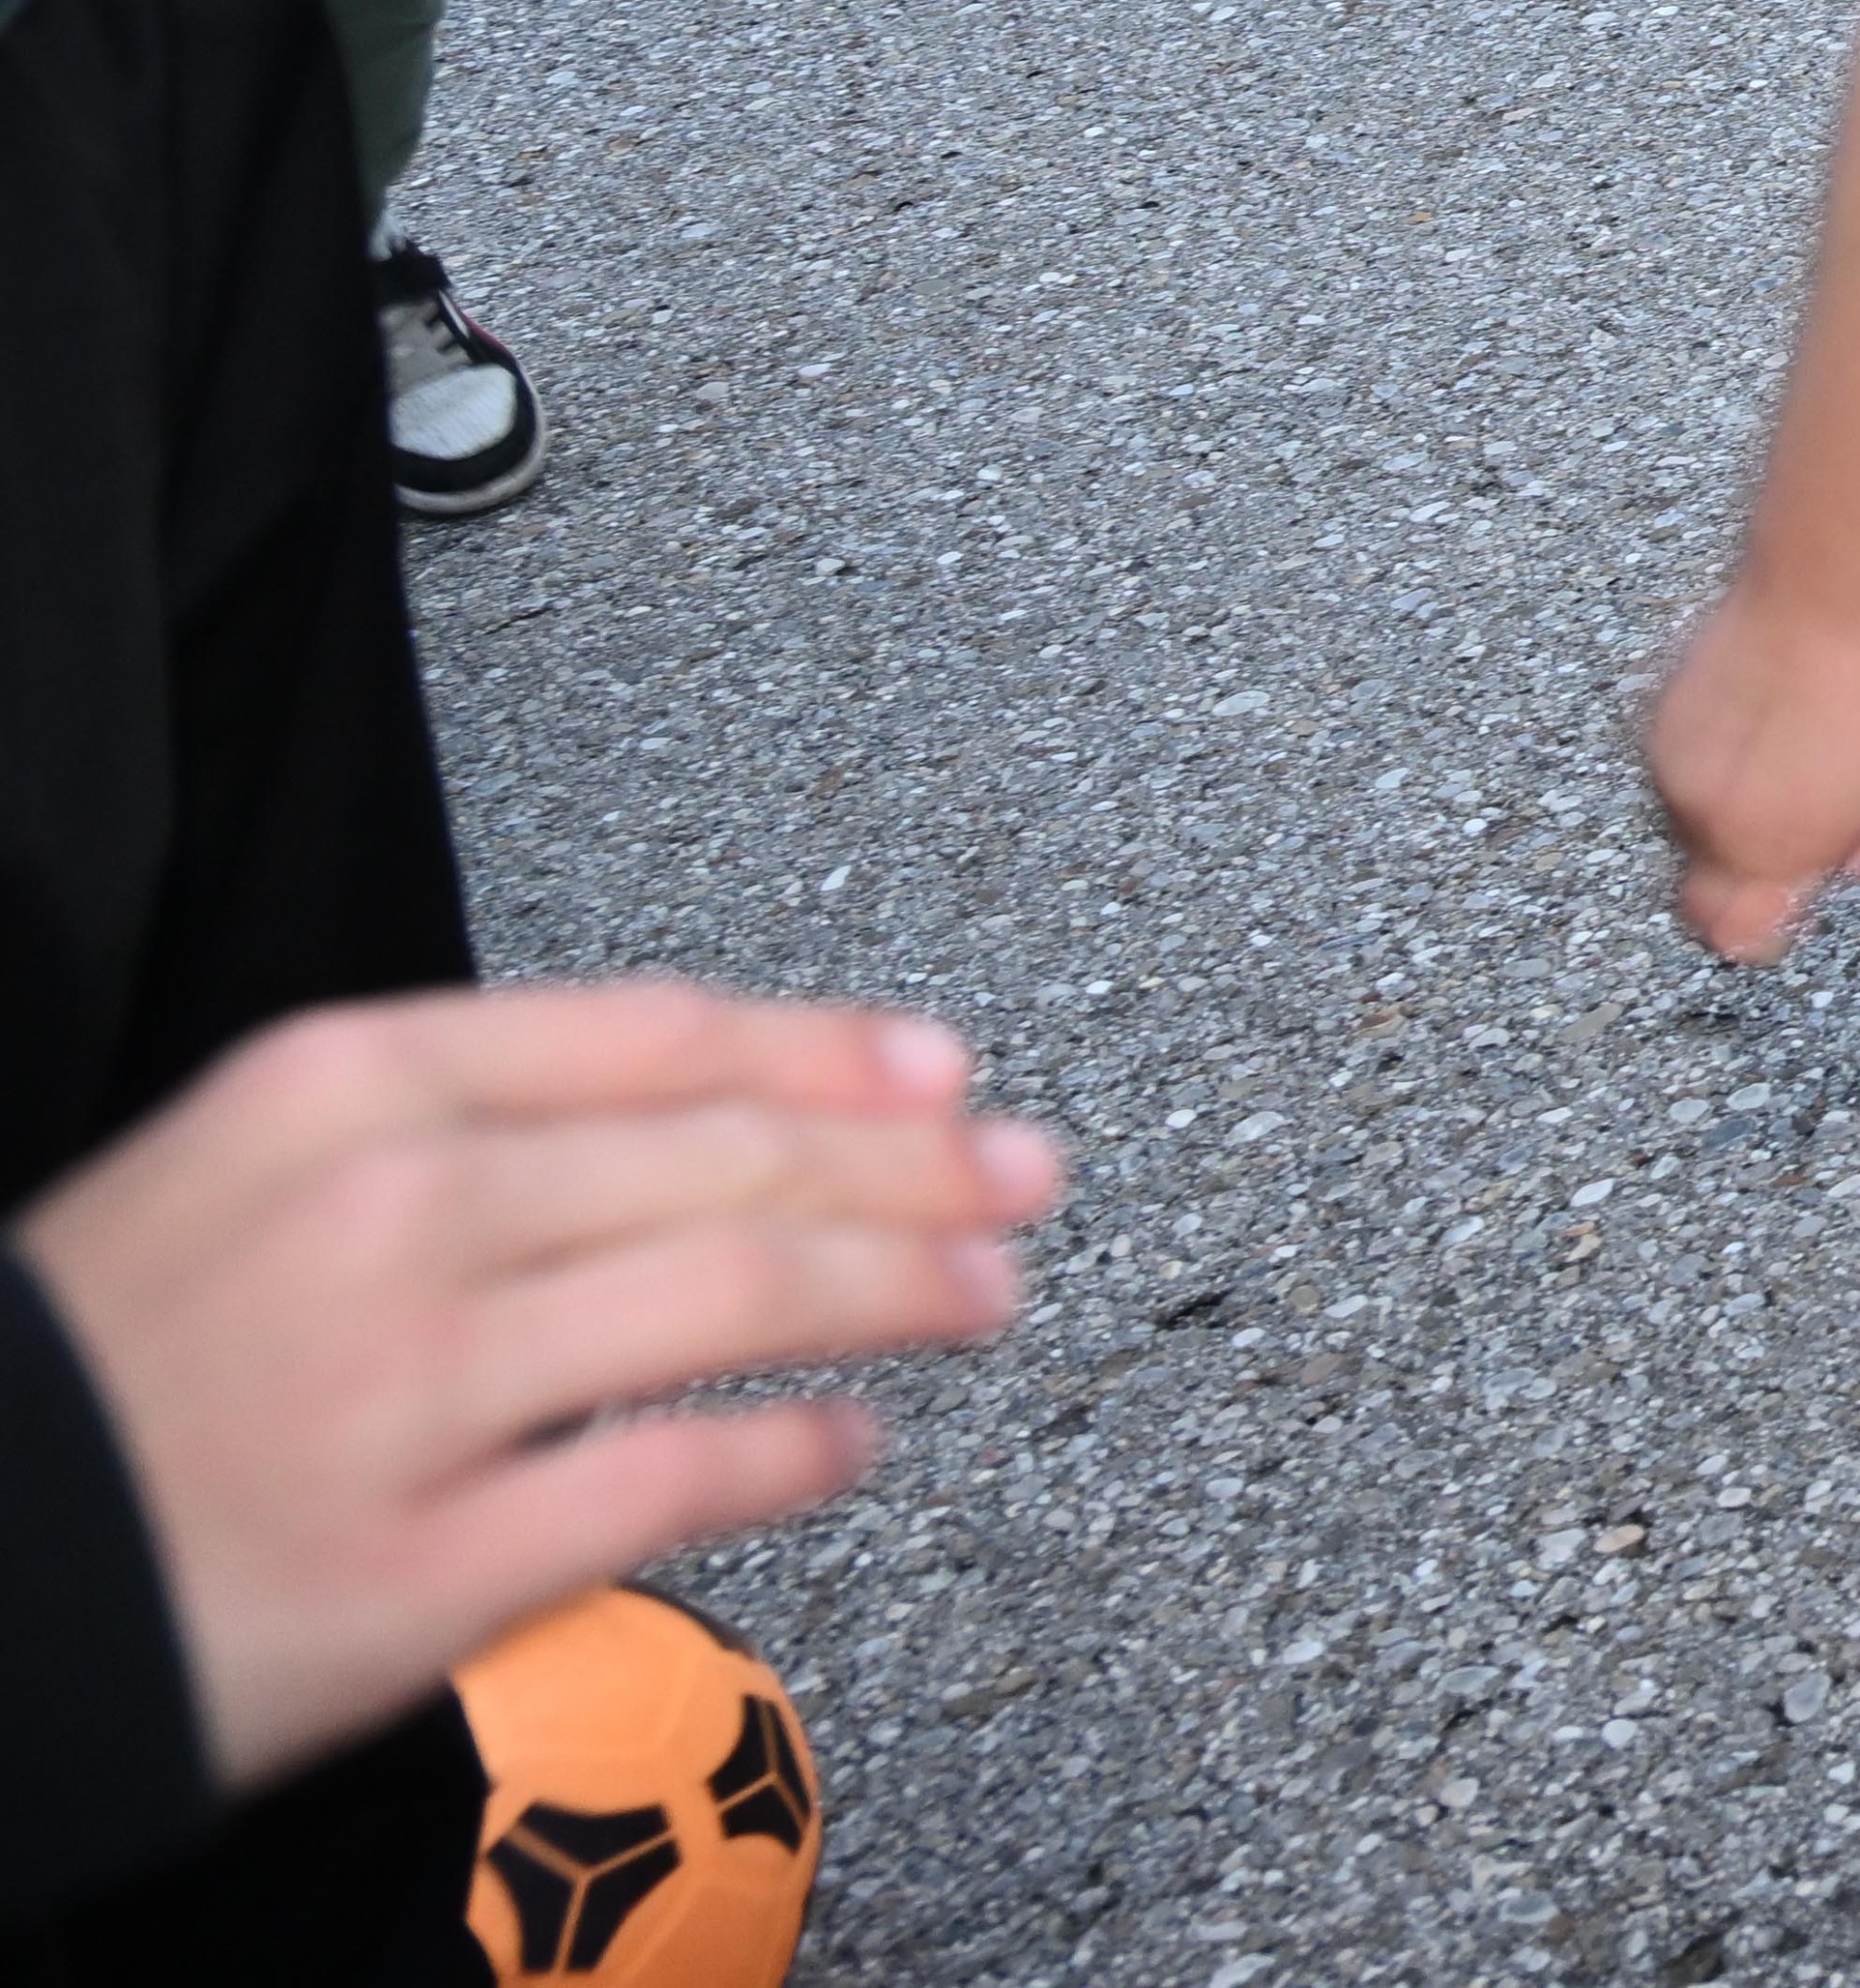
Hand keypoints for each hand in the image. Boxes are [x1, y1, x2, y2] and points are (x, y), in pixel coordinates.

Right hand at [12, 983, 1053, 1796]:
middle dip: (914, 1164)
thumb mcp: (241, 1178)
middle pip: (730, 1159)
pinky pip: (667, 1485)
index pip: (660, 1040)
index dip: (833, 1049)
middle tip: (1023, 1175)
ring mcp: (410, 1388)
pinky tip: (857, 1443)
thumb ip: (453, 1135)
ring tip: (984, 1293)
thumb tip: (692, 1117)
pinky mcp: (418, 1563)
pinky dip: (795, 1455)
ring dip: (897, 1289)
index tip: (943, 1067)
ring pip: (737, 1298)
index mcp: (343, 1091)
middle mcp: (391, 1215)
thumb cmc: (93, 1374)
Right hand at [1647, 574, 1859, 960]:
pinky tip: (1753, 731)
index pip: (1734, 932)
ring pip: (1687, 830)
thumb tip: (1853, 866)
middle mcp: (1709, 817)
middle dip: (1738, 877)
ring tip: (1777, 760)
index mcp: (1772, 841)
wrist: (1814, 589)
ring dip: (1723, 816)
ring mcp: (1674, 769)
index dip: (1753, 933)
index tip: (1769, 925)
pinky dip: (1705, 769)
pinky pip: (1675, 775)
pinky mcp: (1655, 725)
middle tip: (1783, 835)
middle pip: (1700, 888)